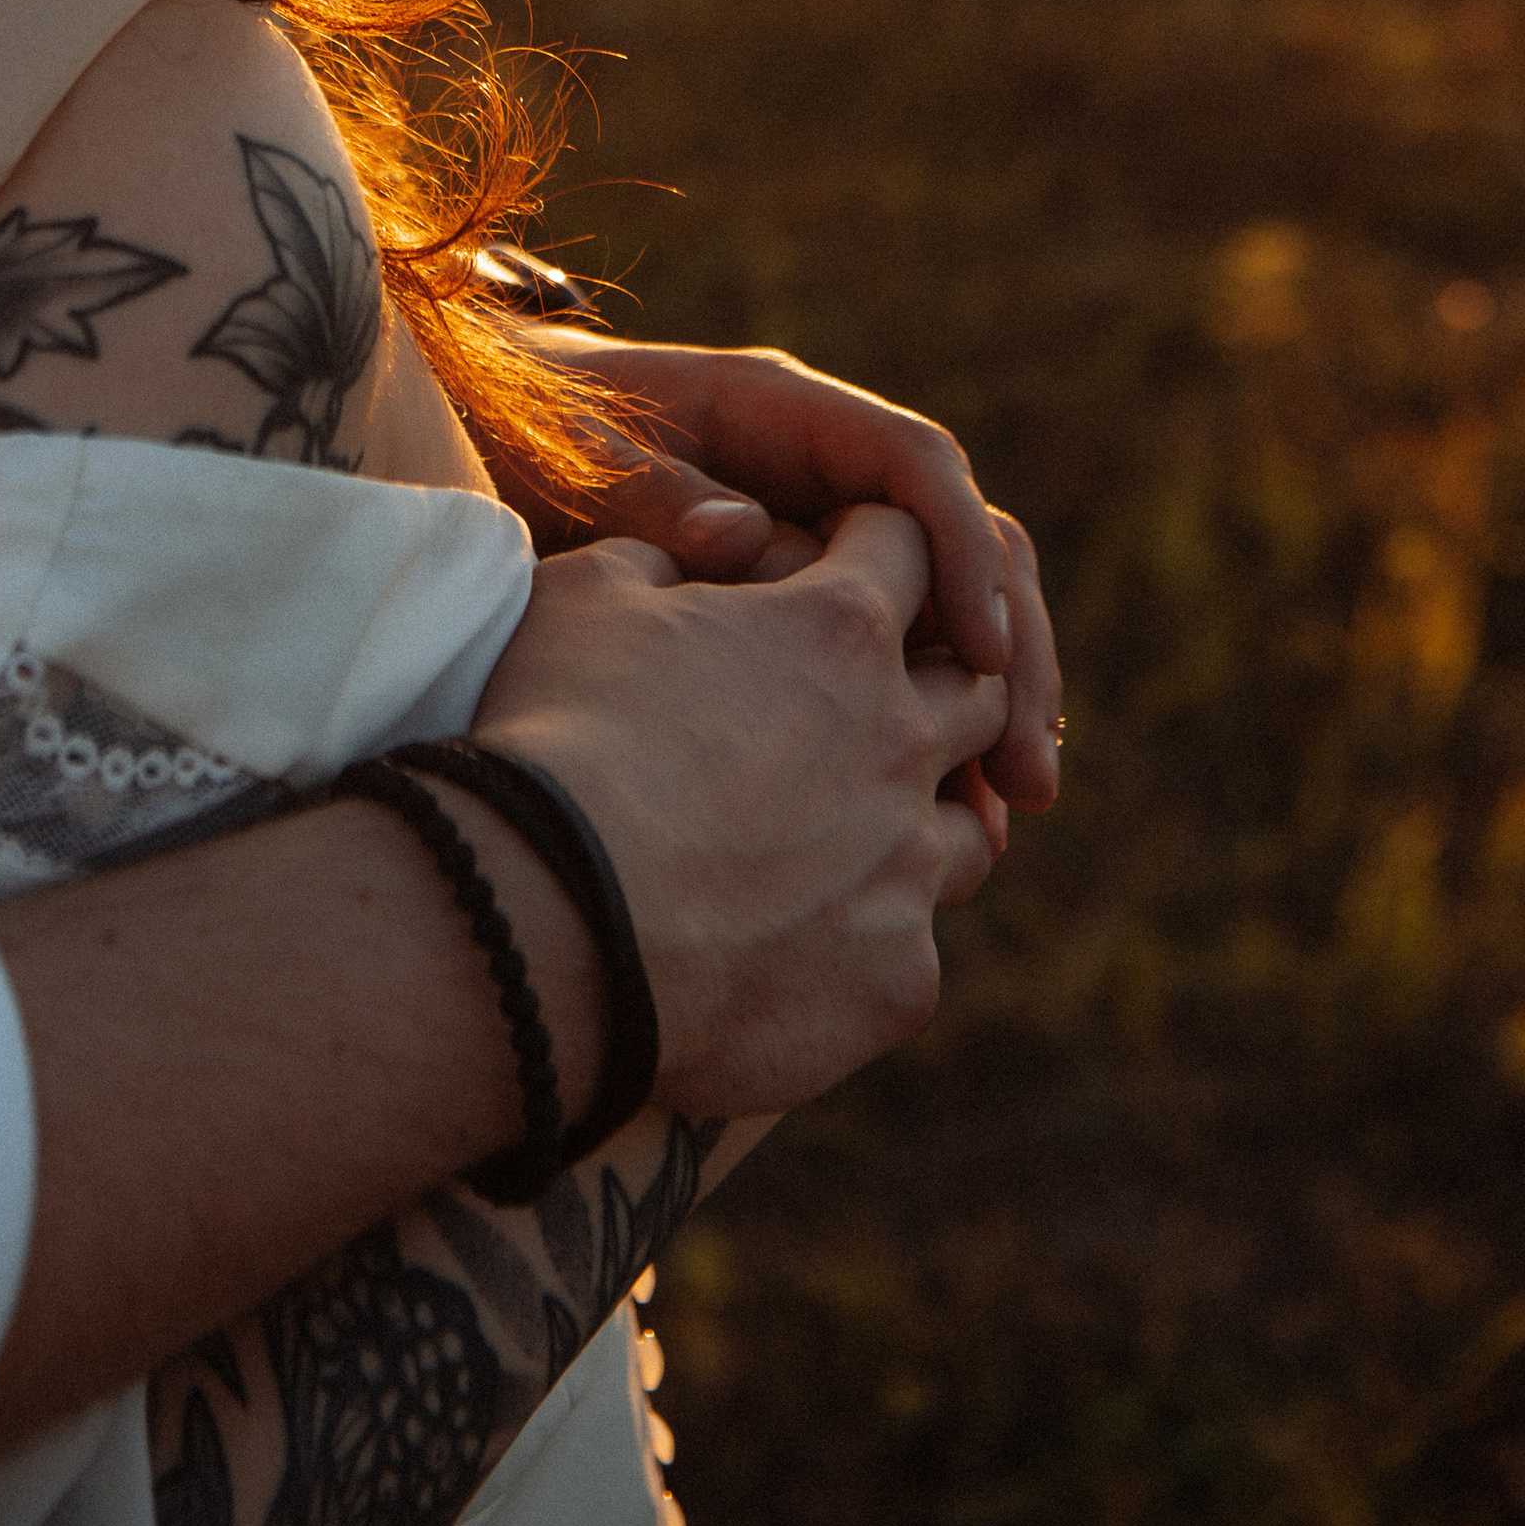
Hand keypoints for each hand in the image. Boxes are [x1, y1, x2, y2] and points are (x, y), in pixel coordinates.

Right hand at [469, 504, 1009, 1118]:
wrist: (549, 921)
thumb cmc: (556, 735)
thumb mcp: (584, 599)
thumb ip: (662, 554)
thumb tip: (700, 556)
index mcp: (837, 630)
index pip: (904, 547)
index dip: (870, 544)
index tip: (839, 561)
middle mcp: (900, 742)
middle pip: (975, 690)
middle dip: (934, 684)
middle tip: (867, 706)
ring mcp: (908, 869)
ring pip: (971, 832)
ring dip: (927, 820)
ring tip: (862, 838)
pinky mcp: (896, 981)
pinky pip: (913, 951)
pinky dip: (867, 942)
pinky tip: (806, 952)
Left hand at [491, 327, 1062, 816]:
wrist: (489, 436)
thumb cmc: (527, 435)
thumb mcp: (568, 455)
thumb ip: (649, 490)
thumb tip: (743, 538)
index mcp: (781, 411)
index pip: (913, 462)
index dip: (960, 551)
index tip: (983, 650)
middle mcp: (825, 467)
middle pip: (964, 542)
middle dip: (1012, 649)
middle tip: (1029, 765)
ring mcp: (827, 531)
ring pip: (949, 609)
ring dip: (991, 704)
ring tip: (1010, 808)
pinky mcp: (812, 600)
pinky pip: (898, 656)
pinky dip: (933, 725)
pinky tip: (959, 814)